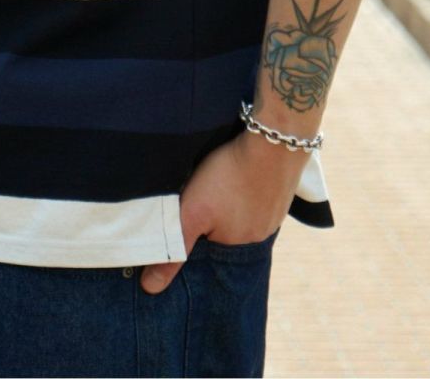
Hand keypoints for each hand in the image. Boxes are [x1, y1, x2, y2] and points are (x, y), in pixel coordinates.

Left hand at [138, 130, 306, 294]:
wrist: (274, 141)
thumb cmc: (229, 177)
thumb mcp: (194, 212)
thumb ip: (174, 249)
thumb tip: (150, 288)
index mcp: (239, 250)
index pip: (209, 259)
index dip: (194, 246)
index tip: (183, 232)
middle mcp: (260, 239)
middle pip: (226, 239)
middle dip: (211, 229)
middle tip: (199, 209)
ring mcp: (272, 216)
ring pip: (241, 220)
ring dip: (228, 211)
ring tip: (217, 194)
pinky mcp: (278, 194)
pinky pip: (256, 203)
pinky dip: (244, 197)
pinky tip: (237, 183)